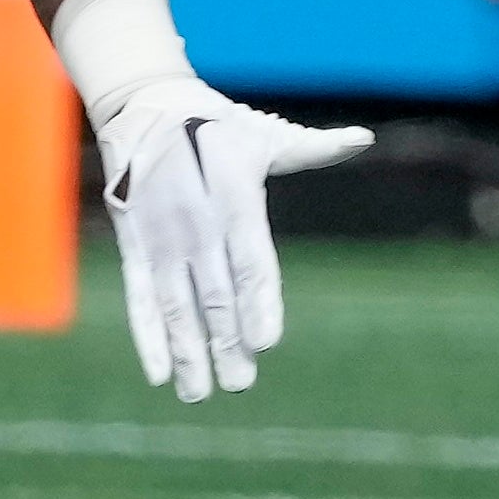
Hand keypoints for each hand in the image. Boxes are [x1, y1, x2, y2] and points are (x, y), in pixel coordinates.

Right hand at [87, 76, 373, 400]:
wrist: (144, 105)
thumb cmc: (216, 125)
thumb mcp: (266, 135)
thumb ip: (314, 148)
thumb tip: (363, 139)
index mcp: (236, 200)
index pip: (251, 261)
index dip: (258, 303)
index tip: (265, 342)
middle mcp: (198, 224)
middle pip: (215, 295)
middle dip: (225, 343)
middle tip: (240, 385)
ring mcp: (162, 238)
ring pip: (176, 305)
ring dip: (187, 352)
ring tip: (199, 393)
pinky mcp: (134, 245)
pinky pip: (140, 297)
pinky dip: (147, 336)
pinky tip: (158, 373)